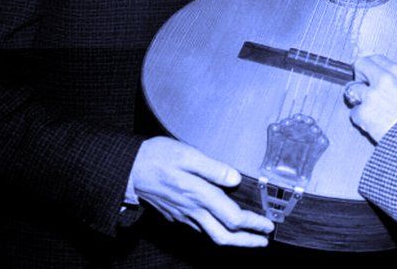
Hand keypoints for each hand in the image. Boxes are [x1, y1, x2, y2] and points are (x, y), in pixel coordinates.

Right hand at [129, 137, 273, 246]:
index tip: (268, 225)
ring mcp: (184, 216)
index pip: (233, 217)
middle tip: (263, 242)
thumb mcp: (187, 154)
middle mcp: (193, 210)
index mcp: (199, 195)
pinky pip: (200, 230)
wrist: (128, 169)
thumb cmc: (156, 158)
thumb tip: (235, 179)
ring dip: (233, 240)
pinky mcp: (177, 215)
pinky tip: (223, 227)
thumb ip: (213, 168)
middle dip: (247, 242)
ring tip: (250, 238)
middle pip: (224, 236)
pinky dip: (216, 232)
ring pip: (212, 236)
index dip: (253, 224)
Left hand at [346, 54, 396, 142]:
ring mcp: (371, 95)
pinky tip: (373, 122)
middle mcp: (383, 79)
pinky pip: (354, 112)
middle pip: (359, 65)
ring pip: (352, 89)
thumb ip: (396, 81)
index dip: (369, 67)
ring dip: (358, 99)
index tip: (367, 74)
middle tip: (363, 88)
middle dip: (359, 76)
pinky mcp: (363, 111)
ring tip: (371, 110)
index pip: (375, 58)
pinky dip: (361, 118)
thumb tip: (382, 79)